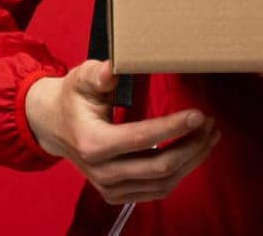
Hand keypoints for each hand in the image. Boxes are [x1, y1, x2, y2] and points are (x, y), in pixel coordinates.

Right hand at [24, 60, 220, 204]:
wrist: (53, 126)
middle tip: (209, 123)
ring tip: (209, 136)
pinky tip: (193, 153)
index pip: (142, 139)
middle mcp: (102, 172)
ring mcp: (110, 188)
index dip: (173, 127)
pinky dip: (180, 173)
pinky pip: (156, 190)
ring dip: (191, 160)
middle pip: (159, 166)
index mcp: (93, 143)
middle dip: (191, 145)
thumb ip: (97, 73)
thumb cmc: (72, 97)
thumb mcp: (80, 78)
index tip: (198, 114)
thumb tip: (113, 68)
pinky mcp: (117, 194)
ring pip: (163, 182)